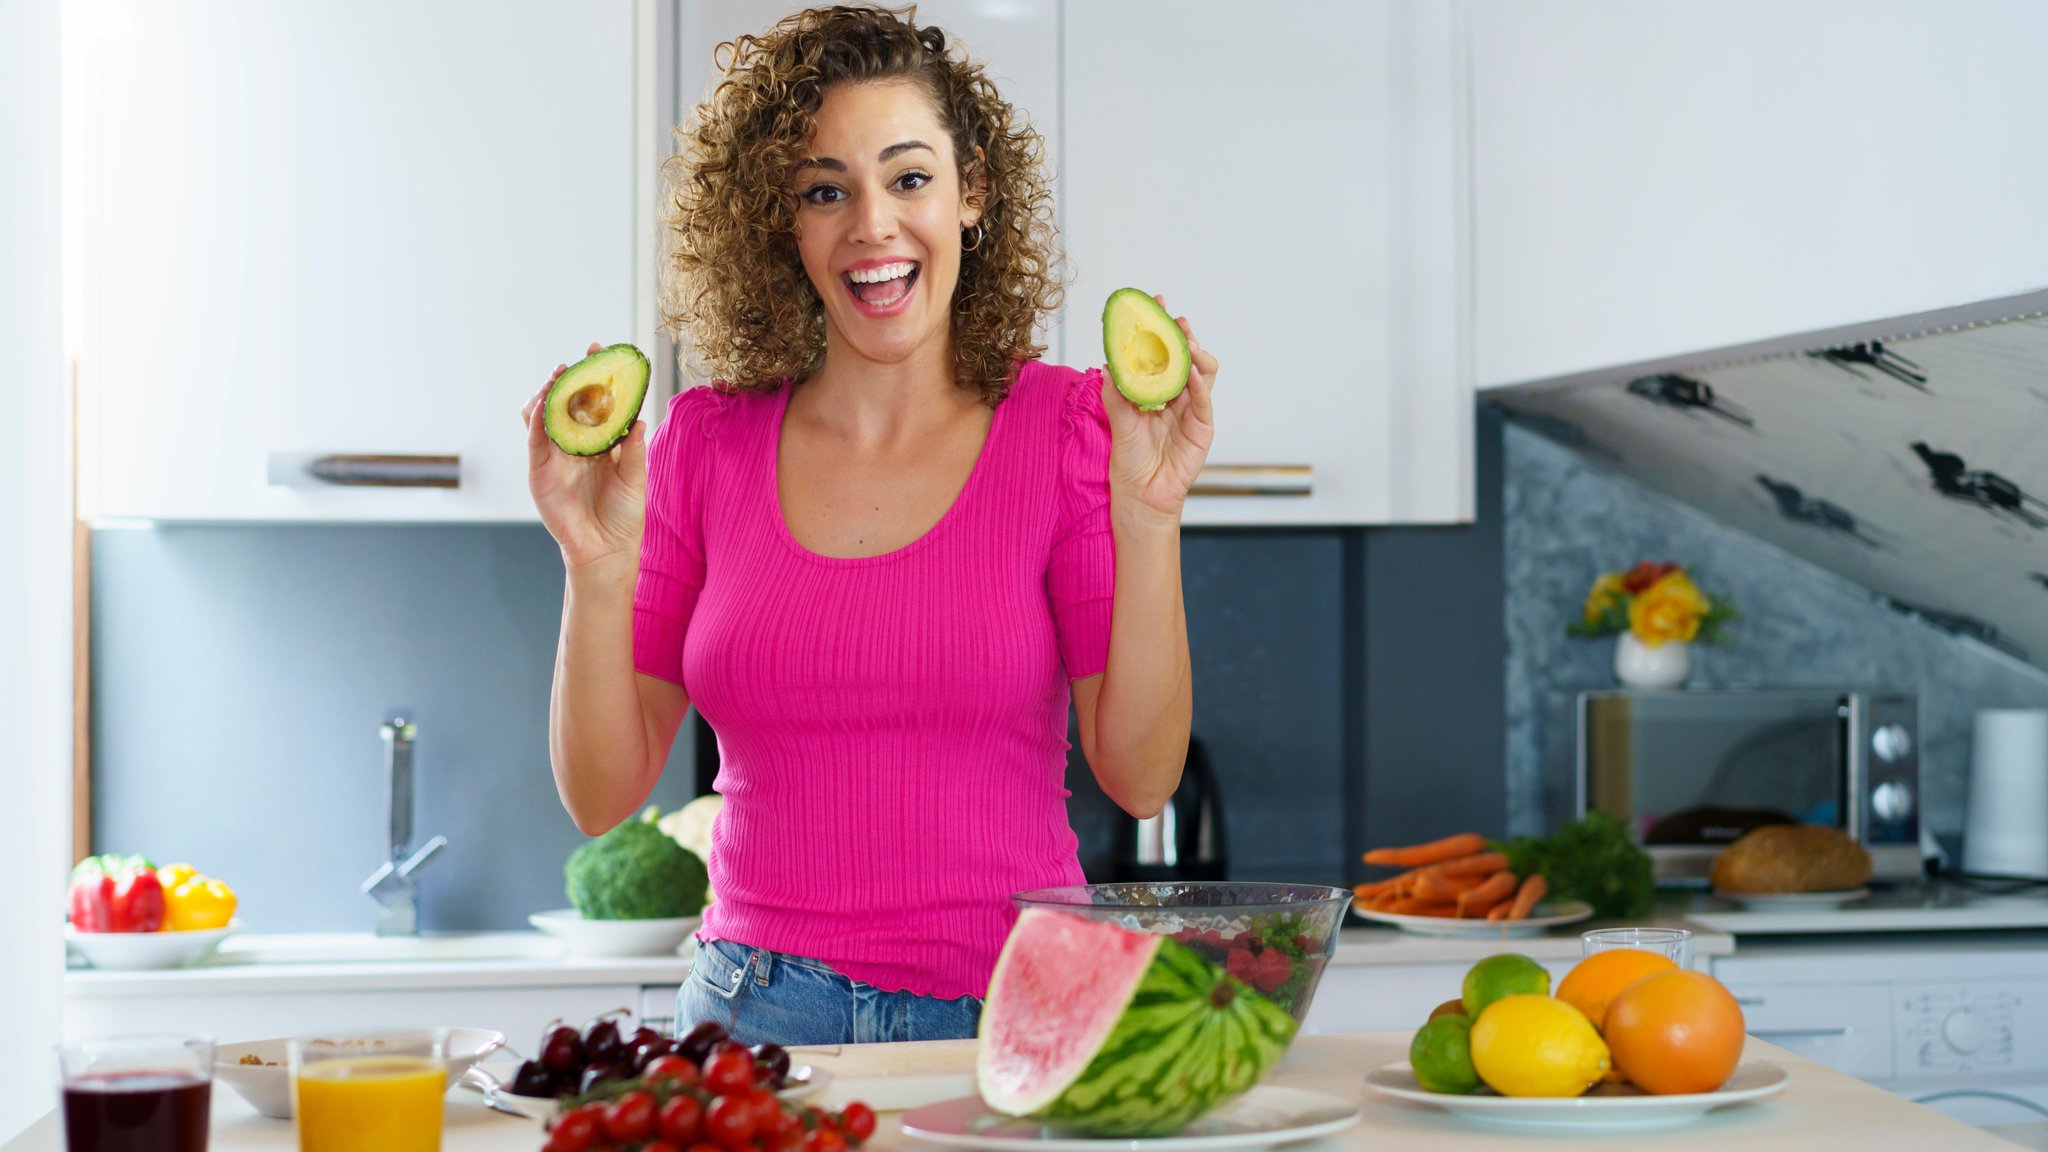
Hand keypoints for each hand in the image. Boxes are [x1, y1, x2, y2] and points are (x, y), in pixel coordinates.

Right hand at [525, 342, 647, 570]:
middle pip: (566, 402)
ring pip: (544, 414)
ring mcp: (555, 455)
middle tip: (578, 359)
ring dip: (548, 392)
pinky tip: (544, 402)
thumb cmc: (624, 515)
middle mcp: (576, 443)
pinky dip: (537, 418)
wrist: (604, 548)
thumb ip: (633, 451)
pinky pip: (534, 438)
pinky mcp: (539, 469)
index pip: (596, 401)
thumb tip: (639, 420)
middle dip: (569, 377)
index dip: (596, 376)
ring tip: (558, 376)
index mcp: (601, 441)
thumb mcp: (635, 479)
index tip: (600, 351)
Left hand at [1101, 296, 1216, 522]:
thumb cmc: (1129, 459)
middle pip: (1187, 356)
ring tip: (1185, 343)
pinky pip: (1205, 402)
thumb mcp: (1118, 419)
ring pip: (1203, 372)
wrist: (1140, 495)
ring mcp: (1193, 410)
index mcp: (1158, 389)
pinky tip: (1191, 374)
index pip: (1164, 351)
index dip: (1162, 328)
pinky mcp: (1202, 429)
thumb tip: (1108, 362)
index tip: (1155, 303)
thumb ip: (1117, 392)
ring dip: (1195, 354)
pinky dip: (1200, 386)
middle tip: (1174, 319)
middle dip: (1182, 334)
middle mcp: (1179, 395)